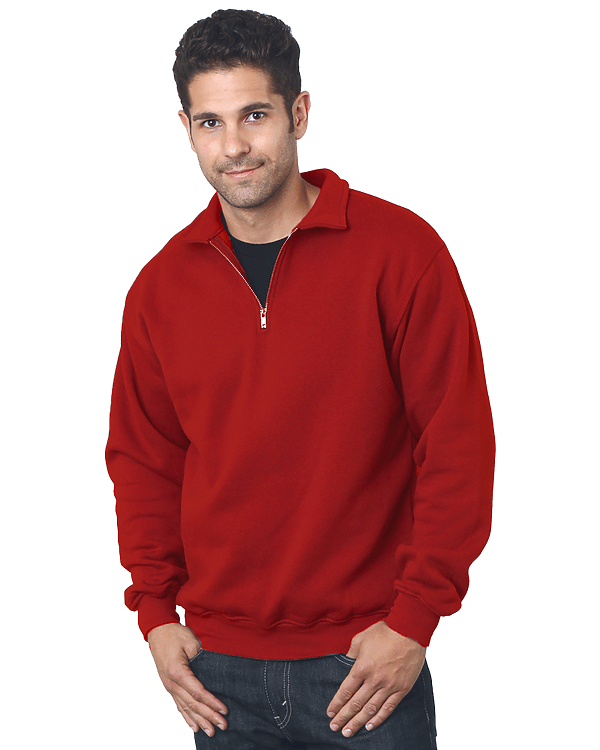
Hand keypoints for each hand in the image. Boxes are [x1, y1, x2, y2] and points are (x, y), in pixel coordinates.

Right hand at [147, 622, 227, 735]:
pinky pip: (178, 705)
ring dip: (199, 721)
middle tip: (223, 725)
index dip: (212, 702)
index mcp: (177, 672)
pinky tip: (194, 726)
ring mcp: (169, 686)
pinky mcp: (169, 686)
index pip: (197, 692)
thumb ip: (201, 659)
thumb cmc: (175, 635)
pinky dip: (186, 717)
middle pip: (192, 704)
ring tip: (211, 732)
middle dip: (208, 716)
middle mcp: (172, 683)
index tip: (224, 709)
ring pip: (185, 708)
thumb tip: (212, 675)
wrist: (159, 631)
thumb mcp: (191, 642)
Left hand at [326, 621, 425, 736]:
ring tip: (348, 732)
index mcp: (362, 667)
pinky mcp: (401, 689)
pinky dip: (378, 719)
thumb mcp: (360, 639)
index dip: (336, 704)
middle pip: (355, 704)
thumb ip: (351, 654)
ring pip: (370, 709)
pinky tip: (369, 726)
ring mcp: (389, 686)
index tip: (330, 713)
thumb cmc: (384, 632)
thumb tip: (346, 664)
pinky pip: (388, 708)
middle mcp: (374, 680)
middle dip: (343, 717)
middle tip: (334, 728)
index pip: (345, 691)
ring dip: (357, 722)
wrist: (409, 631)